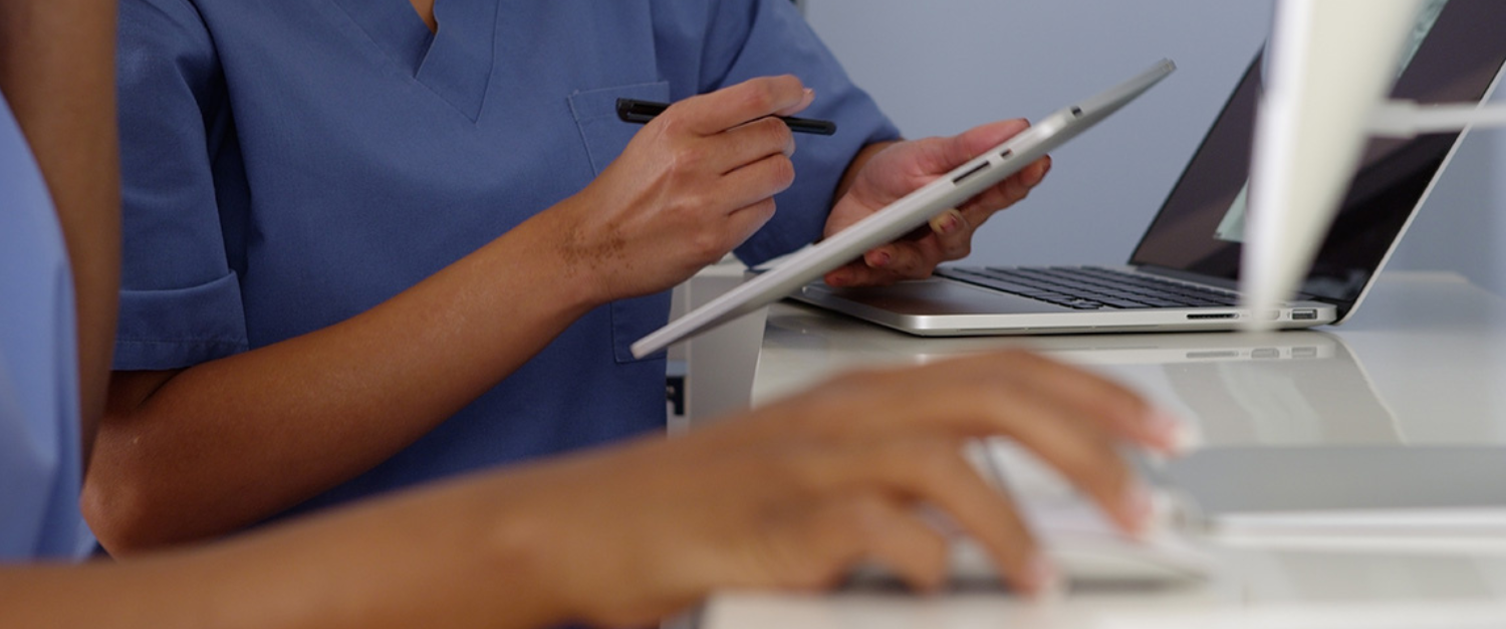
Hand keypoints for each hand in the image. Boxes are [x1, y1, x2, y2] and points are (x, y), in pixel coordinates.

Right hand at [484, 350, 1182, 626]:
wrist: (595, 521)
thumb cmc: (706, 504)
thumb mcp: (819, 474)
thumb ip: (905, 481)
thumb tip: (992, 521)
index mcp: (866, 394)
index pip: (1001, 366)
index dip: (1092, 393)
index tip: (1156, 430)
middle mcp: (849, 413)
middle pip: (995, 394)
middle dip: (1090, 442)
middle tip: (1147, 496)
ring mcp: (814, 459)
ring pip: (948, 455)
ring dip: (1016, 520)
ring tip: (1052, 577)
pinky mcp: (780, 516)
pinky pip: (878, 527)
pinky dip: (928, 559)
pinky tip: (949, 588)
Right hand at [553, 76, 813, 302]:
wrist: (593, 243)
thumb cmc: (627, 190)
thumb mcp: (659, 137)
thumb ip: (712, 121)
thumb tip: (772, 106)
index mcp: (678, 126)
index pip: (753, 97)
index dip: (786, 92)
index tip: (798, 95)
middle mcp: (693, 159)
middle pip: (775, 136)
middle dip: (780, 141)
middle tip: (767, 149)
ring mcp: (705, 202)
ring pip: (778, 175)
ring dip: (770, 177)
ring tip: (743, 183)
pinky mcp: (715, 239)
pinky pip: (765, 212)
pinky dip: (755, 209)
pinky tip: (728, 211)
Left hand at [823, 120, 1051, 286]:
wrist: (856, 190)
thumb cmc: (900, 174)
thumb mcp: (930, 151)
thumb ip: (970, 146)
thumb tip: (1014, 128)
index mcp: (967, 201)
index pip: (1002, 193)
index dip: (1021, 180)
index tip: (1036, 164)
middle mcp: (948, 233)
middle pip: (958, 234)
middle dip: (953, 227)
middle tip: (945, 218)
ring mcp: (918, 254)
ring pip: (917, 262)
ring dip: (898, 257)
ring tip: (880, 250)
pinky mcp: (884, 268)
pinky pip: (871, 276)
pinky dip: (854, 274)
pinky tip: (841, 271)